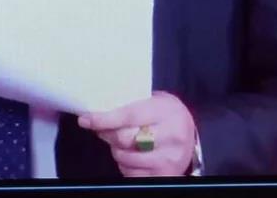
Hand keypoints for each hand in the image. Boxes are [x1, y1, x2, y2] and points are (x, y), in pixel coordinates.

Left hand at [78, 91, 196, 176]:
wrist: (190, 133)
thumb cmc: (166, 113)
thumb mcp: (154, 100)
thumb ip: (130, 104)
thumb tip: (97, 111)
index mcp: (166, 113)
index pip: (128, 116)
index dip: (103, 119)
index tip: (85, 120)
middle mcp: (171, 137)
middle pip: (124, 139)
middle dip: (106, 134)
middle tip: (101, 129)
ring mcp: (168, 159)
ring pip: (125, 158)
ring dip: (115, 150)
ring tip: (120, 141)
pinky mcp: (164, 175)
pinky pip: (132, 173)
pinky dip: (124, 165)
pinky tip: (130, 155)